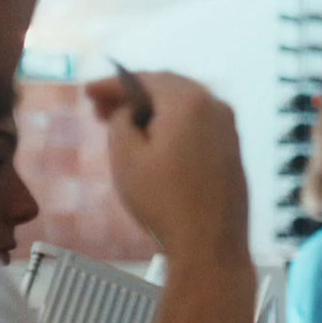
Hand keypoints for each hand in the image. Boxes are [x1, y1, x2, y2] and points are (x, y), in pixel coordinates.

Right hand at [85, 72, 247, 262]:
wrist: (210, 243)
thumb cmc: (164, 200)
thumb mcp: (126, 156)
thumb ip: (121, 121)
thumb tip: (129, 111)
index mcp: (190, 101)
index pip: (144, 79)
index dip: (112, 84)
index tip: (88, 92)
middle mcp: (217, 107)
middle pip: (168, 89)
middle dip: (133, 96)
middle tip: (101, 108)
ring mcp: (230, 129)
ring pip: (184, 108)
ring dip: (153, 112)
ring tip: (122, 126)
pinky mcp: (233, 151)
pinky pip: (198, 126)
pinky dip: (173, 127)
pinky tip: (154, 142)